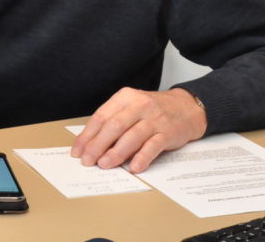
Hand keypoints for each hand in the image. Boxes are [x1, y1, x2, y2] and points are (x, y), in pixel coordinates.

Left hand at [71, 87, 206, 172]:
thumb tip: (92, 145)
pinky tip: (134, 167)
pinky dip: (142, 157)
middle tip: (87, 160)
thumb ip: (114, 122)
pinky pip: (153, 146)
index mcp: (125, 97)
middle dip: (97, 145)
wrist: (187, 107)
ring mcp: (155, 118)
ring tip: (104, 164)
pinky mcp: (168, 132)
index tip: (78, 150)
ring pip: (132, 136)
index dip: (87, 135)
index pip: (101, 116)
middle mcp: (140, 105)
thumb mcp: (132, 107)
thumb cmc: (153, 110)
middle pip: (114, 126)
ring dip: (116, 152)